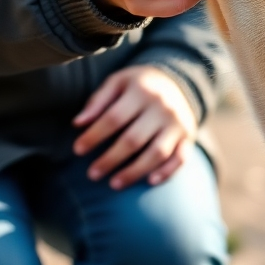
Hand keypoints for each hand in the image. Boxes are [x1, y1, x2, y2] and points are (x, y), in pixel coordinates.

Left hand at [73, 65, 197, 188]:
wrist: (177, 80)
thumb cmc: (138, 85)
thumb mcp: (118, 82)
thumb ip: (98, 100)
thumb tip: (77, 123)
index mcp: (141, 90)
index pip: (114, 118)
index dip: (94, 136)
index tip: (77, 150)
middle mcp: (162, 106)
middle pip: (133, 139)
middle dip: (110, 159)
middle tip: (92, 174)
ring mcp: (177, 122)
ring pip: (157, 153)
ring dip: (134, 172)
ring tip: (114, 184)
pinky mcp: (188, 136)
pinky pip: (181, 157)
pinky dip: (168, 171)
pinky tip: (151, 181)